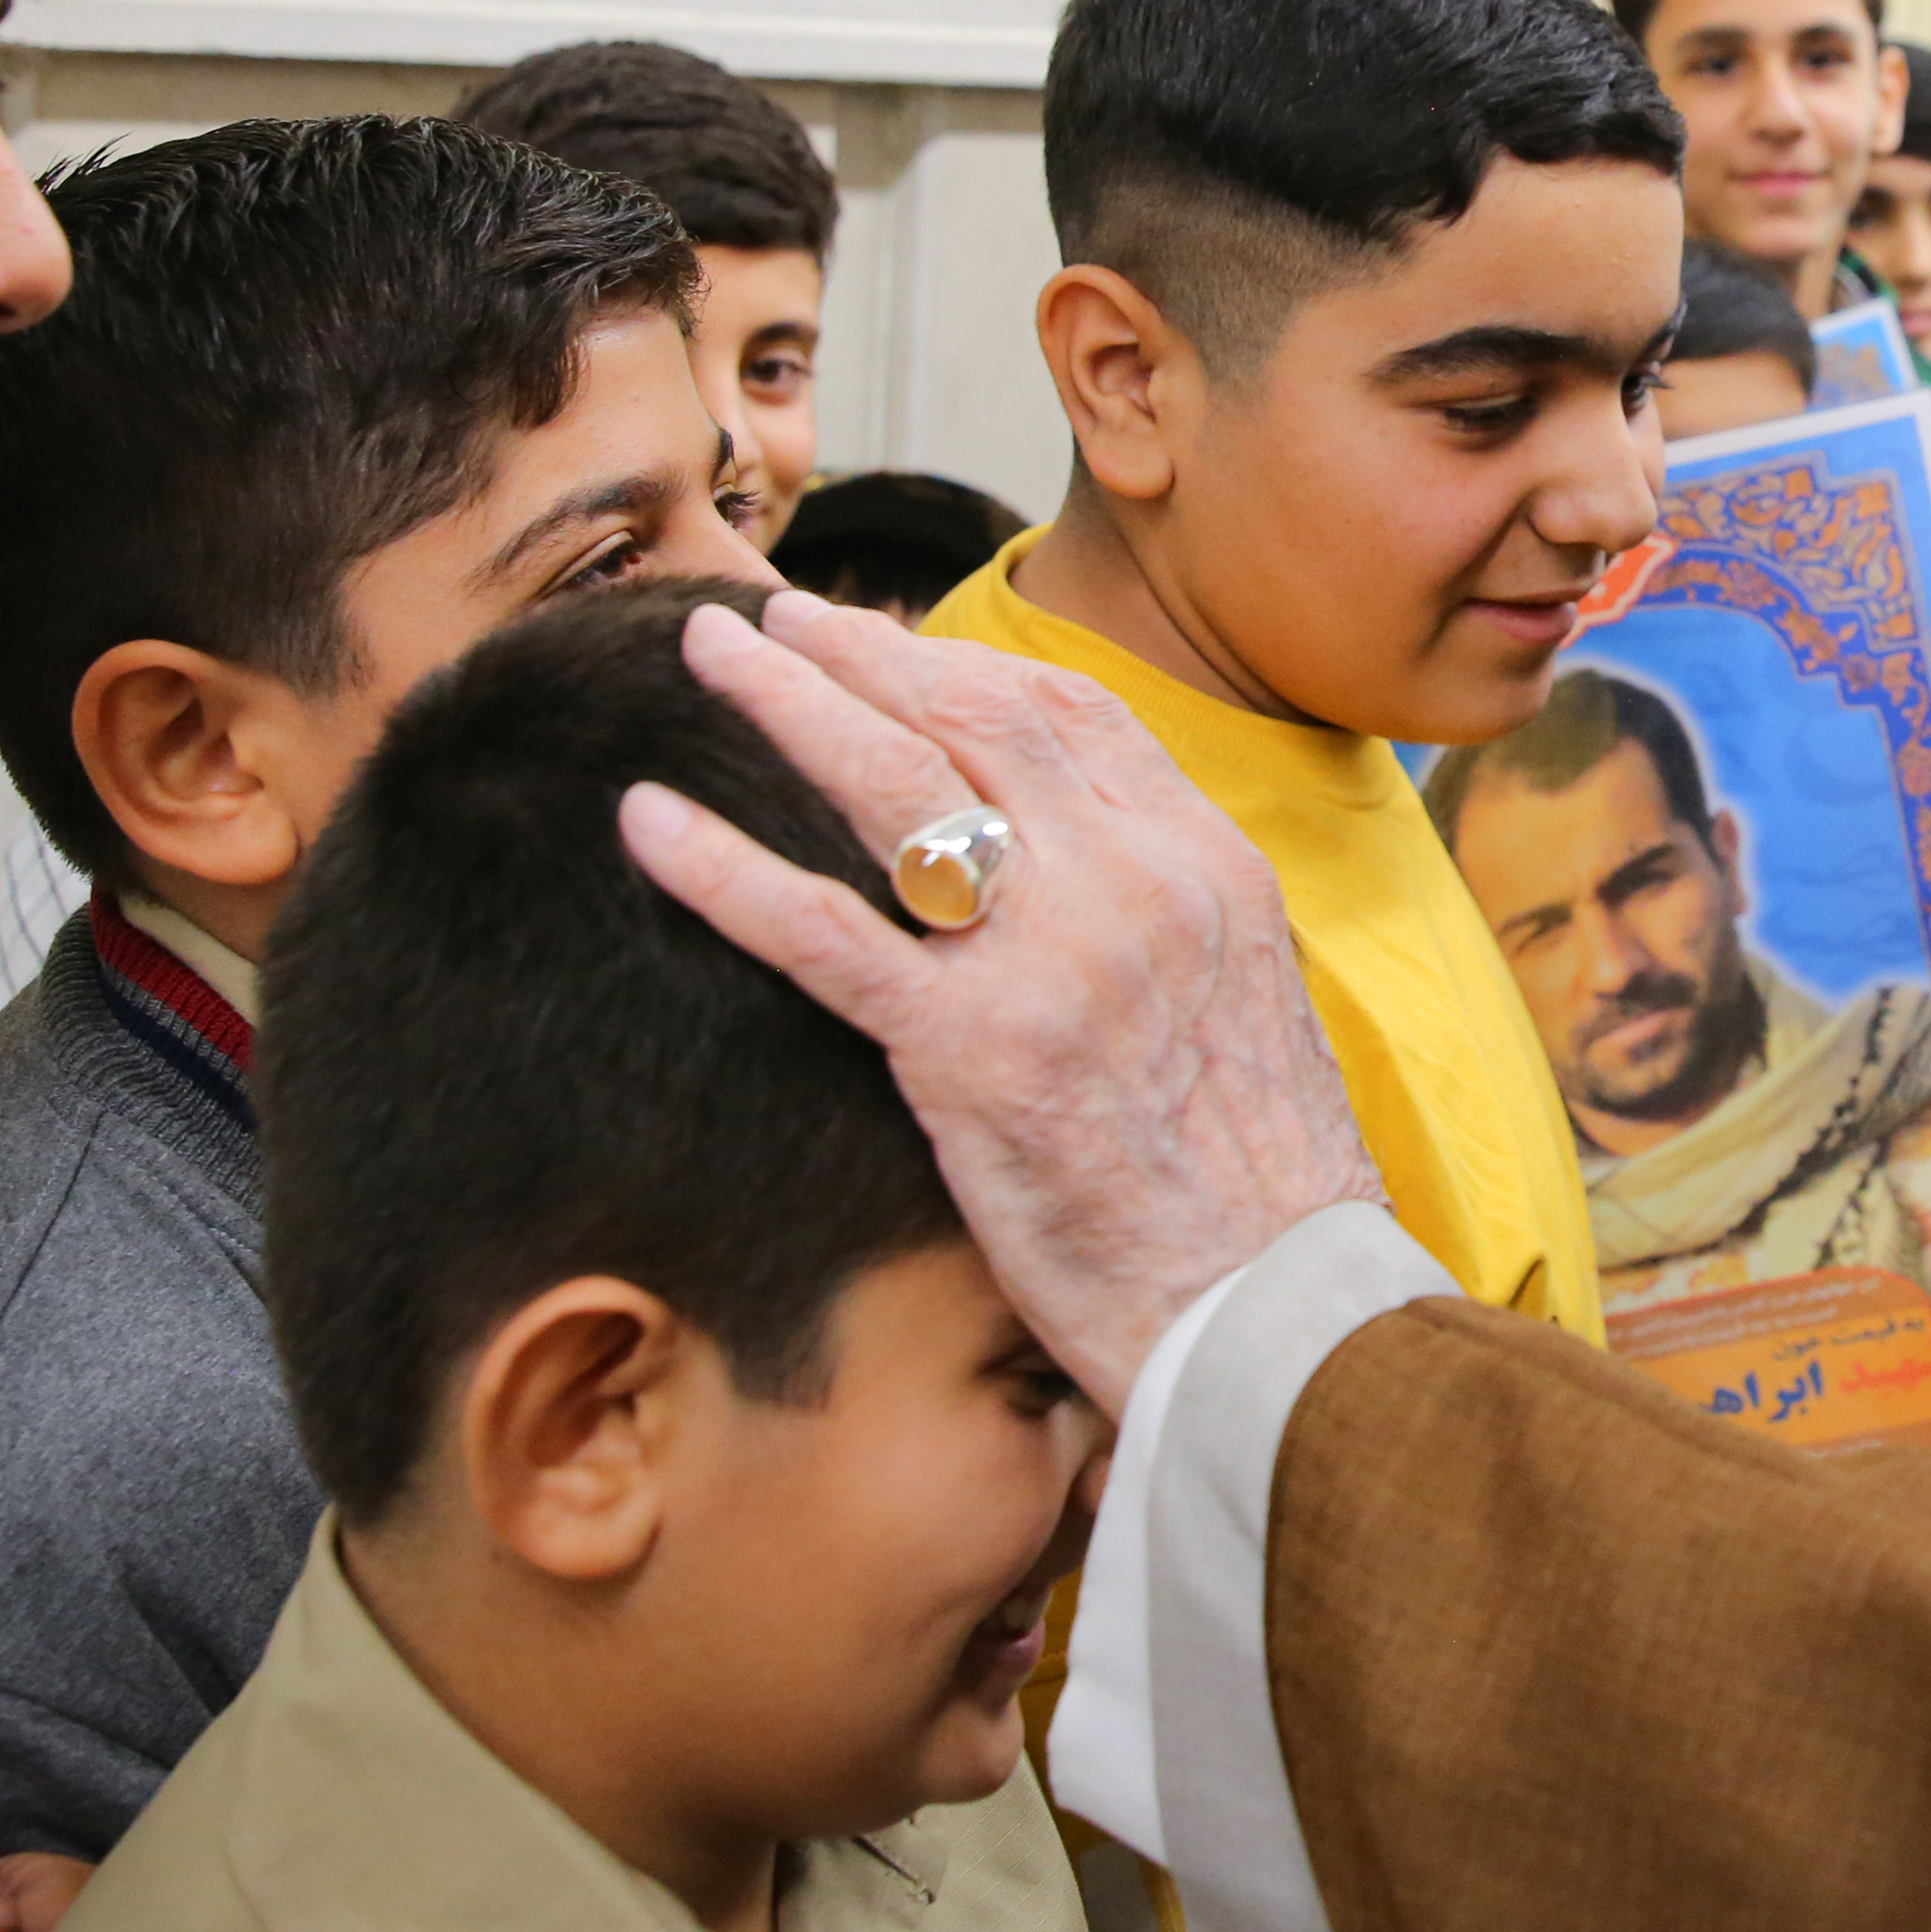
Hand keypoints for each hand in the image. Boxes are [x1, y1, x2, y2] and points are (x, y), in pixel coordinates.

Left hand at [623, 590, 1381, 1413]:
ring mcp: (1052, 960)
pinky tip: (648, 824)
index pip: (1070, 714)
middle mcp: (1133, 883)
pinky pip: (821, 934)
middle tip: (769, 619)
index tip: (885, 642)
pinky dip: (724, 867)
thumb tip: (1084, 876)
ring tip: (707, 657)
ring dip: (787, 703)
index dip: (963, 663)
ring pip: (894, 786)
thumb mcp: (1245, 1005)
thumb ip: (1165, 917)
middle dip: (860, 651)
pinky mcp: (974, 1054)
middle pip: (973, 717)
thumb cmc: (1263, 1192)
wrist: (1282, 1312)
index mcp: (1206, 865)